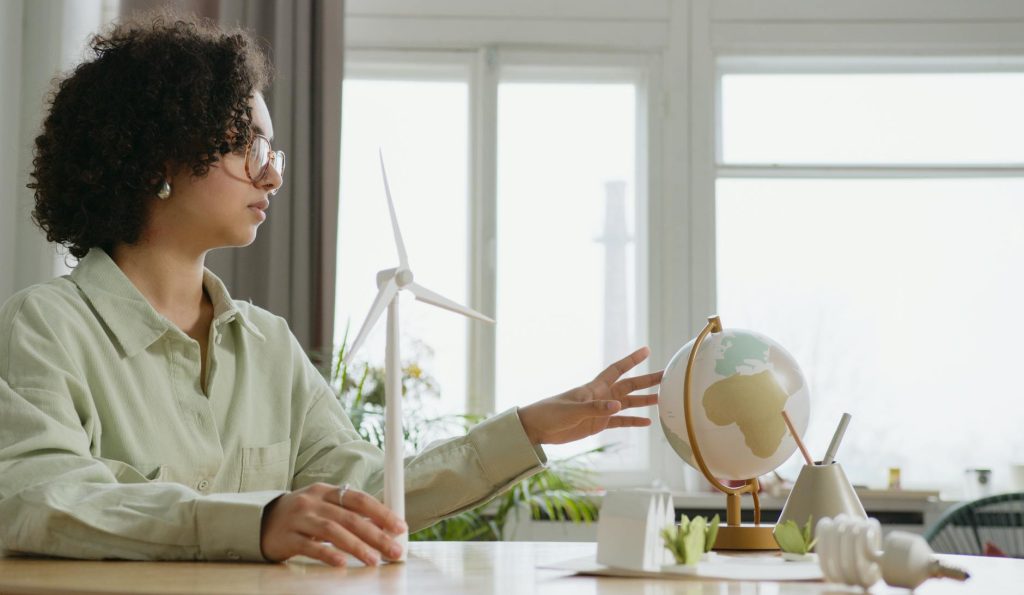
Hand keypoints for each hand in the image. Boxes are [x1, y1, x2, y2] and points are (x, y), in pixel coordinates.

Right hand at [260, 483, 406, 566]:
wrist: (258, 521)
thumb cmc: (300, 516)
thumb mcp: (323, 507)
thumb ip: (347, 513)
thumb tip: (382, 527)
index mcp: (325, 491)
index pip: (359, 499)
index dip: (382, 513)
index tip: (400, 527)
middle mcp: (312, 502)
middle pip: (350, 517)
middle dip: (376, 534)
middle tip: (394, 550)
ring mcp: (298, 519)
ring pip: (332, 531)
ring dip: (357, 546)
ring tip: (374, 559)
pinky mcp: (286, 538)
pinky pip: (310, 547)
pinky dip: (328, 554)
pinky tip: (342, 563)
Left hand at [517, 347, 662, 444]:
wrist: (538, 428)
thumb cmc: (551, 413)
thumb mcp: (572, 411)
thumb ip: (595, 408)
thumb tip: (618, 406)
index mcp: (594, 387)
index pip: (617, 369)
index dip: (632, 360)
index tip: (647, 350)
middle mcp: (601, 396)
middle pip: (628, 386)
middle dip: (647, 380)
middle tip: (666, 376)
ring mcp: (601, 410)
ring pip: (627, 403)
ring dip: (643, 401)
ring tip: (661, 399)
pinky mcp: (598, 424)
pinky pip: (620, 421)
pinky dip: (633, 421)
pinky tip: (647, 423)